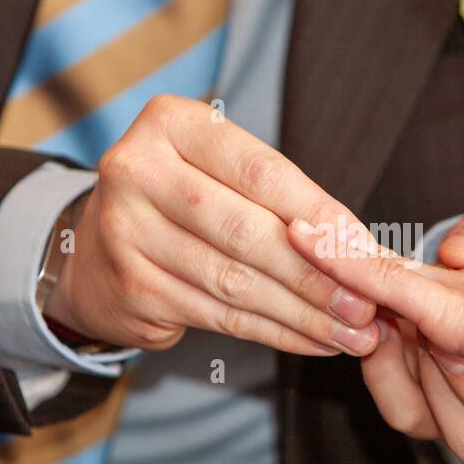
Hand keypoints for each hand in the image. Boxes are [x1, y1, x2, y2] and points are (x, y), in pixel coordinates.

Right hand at [44, 95, 379, 355]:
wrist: (97, 253)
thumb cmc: (185, 206)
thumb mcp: (225, 177)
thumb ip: (286, 202)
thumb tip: (364, 249)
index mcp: (171, 124)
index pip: (262, 172)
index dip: (320, 214)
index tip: (366, 250)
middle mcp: (137, 170)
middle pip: (247, 230)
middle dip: (316, 274)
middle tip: (366, 305)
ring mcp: (125, 232)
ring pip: (236, 280)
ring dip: (302, 312)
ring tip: (350, 332)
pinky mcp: (131, 288)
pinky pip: (219, 315)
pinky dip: (273, 331)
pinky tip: (311, 340)